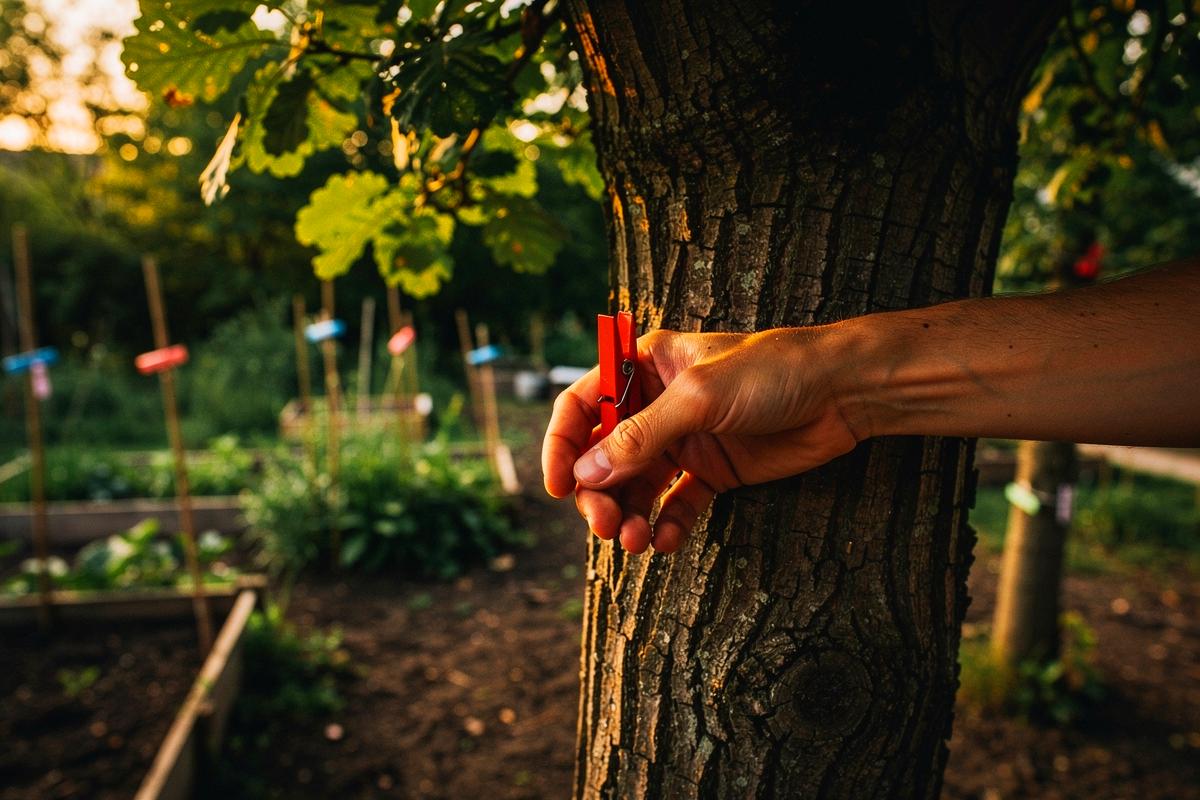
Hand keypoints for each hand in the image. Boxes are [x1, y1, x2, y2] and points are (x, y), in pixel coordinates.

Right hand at [541, 327, 861, 553]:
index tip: (558, 486)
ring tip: (634, 542)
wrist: (843, 392)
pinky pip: (676, 505)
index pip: (583, 405)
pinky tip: (666, 541)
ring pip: (635, 486)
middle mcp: (657, 404)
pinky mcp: (713, 472)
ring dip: (627, 516)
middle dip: (597, 494)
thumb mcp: (701, 397)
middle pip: (603, 455)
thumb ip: (643, 436)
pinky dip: (666, 525)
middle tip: (605, 525)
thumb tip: (587, 473)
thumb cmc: (775, 371)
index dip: (563, 444)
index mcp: (644, 366)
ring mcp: (684, 440)